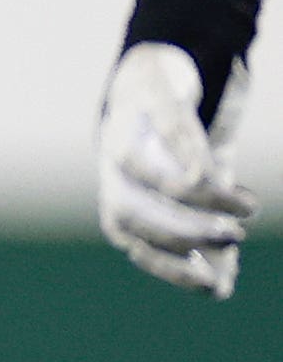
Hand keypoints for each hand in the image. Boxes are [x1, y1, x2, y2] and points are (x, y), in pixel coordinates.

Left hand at [99, 42, 254, 296]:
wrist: (162, 72)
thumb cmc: (175, 147)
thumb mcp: (191, 193)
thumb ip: (201, 233)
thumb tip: (218, 289)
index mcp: (119, 189)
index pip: (125, 234)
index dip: (162, 260)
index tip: (209, 279)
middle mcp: (114, 164)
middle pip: (126, 209)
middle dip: (181, 232)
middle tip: (234, 237)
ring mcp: (127, 127)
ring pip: (141, 169)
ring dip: (196, 197)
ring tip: (247, 208)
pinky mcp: (152, 94)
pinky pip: (167, 125)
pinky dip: (191, 152)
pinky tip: (217, 172)